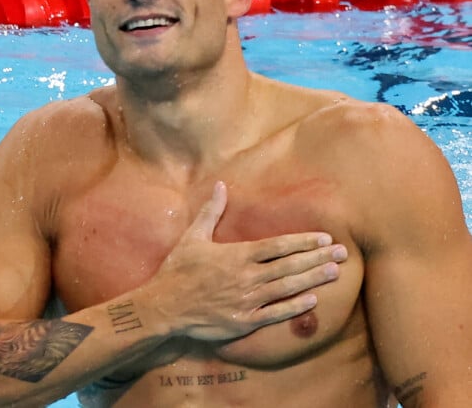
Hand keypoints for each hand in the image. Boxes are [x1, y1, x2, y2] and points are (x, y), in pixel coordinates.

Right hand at [148, 181, 346, 340]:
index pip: (278, 245)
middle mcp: (248, 277)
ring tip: (335, 272)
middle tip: (343, 253)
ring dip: (313, 279)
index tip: (324, 238)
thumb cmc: (179, 269)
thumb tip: (219, 184)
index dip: (304, 241)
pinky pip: (275, 314)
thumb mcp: (193, 236)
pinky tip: (313, 301)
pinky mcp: (244, 322)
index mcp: (237, 255)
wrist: (165, 306)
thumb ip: (211, 211)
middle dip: (318, 258)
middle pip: (290, 265)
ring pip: (287, 288)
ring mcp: (248, 301)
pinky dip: (295, 308)